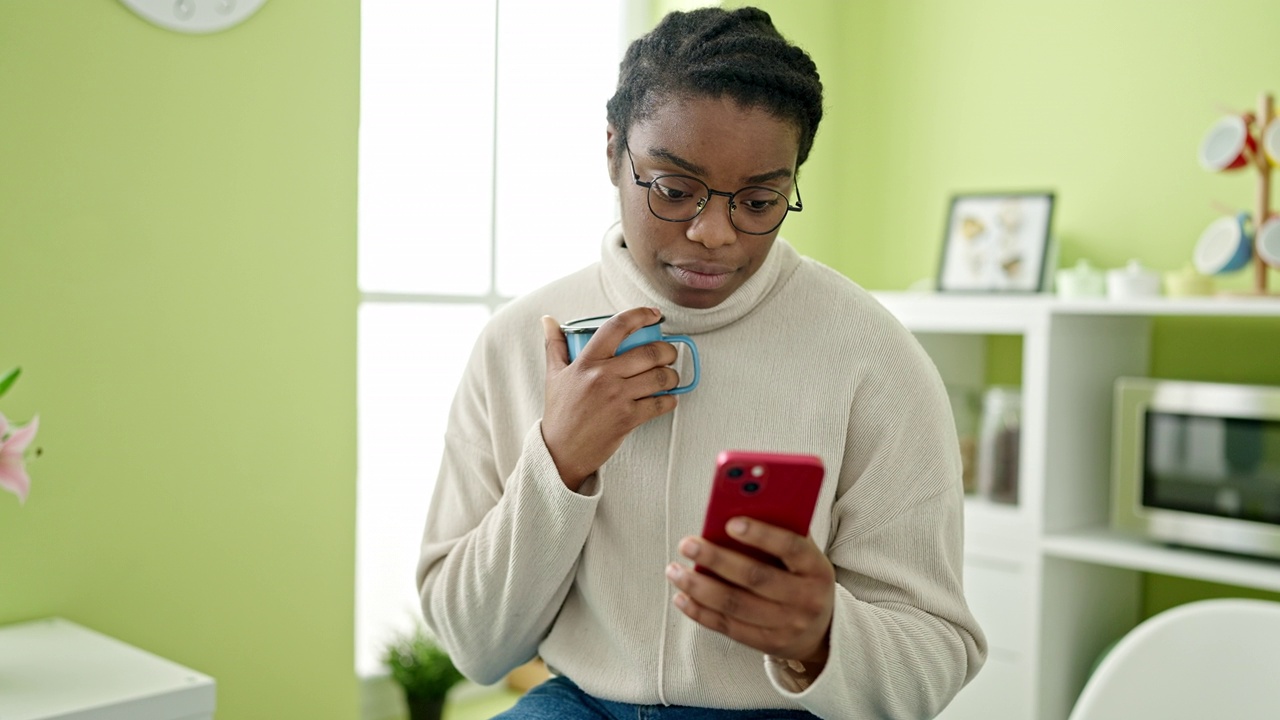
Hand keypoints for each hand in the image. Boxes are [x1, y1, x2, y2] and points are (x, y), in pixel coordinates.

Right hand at [541, 307, 680, 490]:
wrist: (561, 451)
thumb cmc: (560, 412)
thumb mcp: (554, 375)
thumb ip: (554, 345)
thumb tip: (548, 320)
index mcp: (587, 362)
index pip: (616, 327)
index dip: (640, 315)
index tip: (654, 315)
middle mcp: (603, 377)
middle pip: (649, 352)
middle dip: (668, 350)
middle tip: (669, 352)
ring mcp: (617, 398)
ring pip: (659, 377)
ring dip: (672, 375)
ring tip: (670, 375)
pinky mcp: (628, 419)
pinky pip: (660, 404)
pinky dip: (671, 400)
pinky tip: (669, 398)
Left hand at [666, 517, 834, 666]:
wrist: (822, 631)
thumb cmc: (803, 577)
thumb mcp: (804, 555)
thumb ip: (782, 530)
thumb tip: (740, 505)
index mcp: (817, 568)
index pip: (791, 547)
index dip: (761, 534)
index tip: (729, 522)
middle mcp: (806, 599)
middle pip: (755, 577)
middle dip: (716, 559)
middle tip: (687, 543)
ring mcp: (787, 625)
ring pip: (735, 605)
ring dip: (699, 587)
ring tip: (674, 570)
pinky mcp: (767, 643)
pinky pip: (728, 627)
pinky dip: (700, 612)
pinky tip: (682, 596)